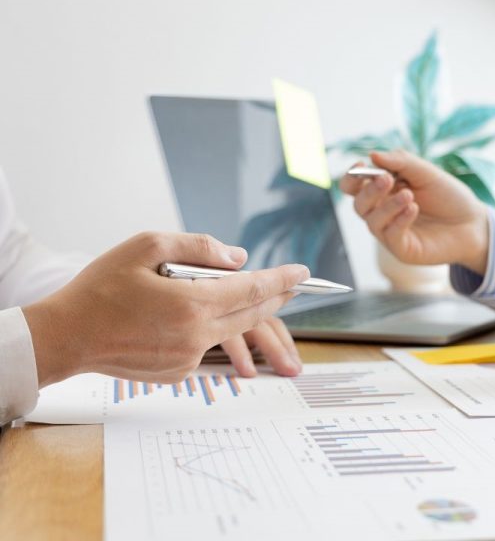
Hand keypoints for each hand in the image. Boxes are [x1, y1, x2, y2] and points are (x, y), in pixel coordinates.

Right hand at [22, 232, 308, 386]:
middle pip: (252, 315)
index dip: (281, 280)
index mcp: (192, 303)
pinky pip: (208, 344)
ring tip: (258, 299)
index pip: (252, 290)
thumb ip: (198, 248)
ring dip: (246, 314)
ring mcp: (188, 358)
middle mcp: (196, 335)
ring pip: (231, 331)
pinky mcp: (179, 372)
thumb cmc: (101, 288)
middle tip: (292, 285)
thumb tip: (238, 258)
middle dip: (276, 298)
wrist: (67, 336)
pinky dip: (213, 328)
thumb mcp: (146, 247)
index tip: (303, 272)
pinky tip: (199, 317)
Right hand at [339, 150, 488, 273]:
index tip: (360, 166)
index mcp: (384, 192)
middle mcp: (382, 212)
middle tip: (386, 179)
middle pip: (359, 204)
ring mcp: (390, 232)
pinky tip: (413, 208)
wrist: (473, 223)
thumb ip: (401, 162)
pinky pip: (390, 235)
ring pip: (372, 220)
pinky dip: (399, 220)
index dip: (352, 177)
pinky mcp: (402, 249)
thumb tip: (373, 155)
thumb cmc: (449, 196)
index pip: (354, 186)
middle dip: (369, 190)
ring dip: (387, 205)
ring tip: (409, 195)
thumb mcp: (426, 173)